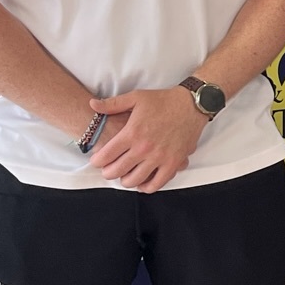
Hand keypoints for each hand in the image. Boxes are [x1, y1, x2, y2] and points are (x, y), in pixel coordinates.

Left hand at [87, 87, 208, 192]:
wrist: (191, 105)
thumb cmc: (163, 100)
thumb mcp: (136, 97)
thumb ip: (112, 104)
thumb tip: (92, 104)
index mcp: (132, 132)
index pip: (106, 155)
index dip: (97, 161)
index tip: (97, 160)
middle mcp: (144, 148)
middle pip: (117, 171)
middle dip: (108, 173)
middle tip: (108, 170)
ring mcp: (160, 157)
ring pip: (134, 180)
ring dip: (125, 181)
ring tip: (124, 175)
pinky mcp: (174, 163)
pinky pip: (157, 183)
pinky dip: (146, 187)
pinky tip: (142, 183)